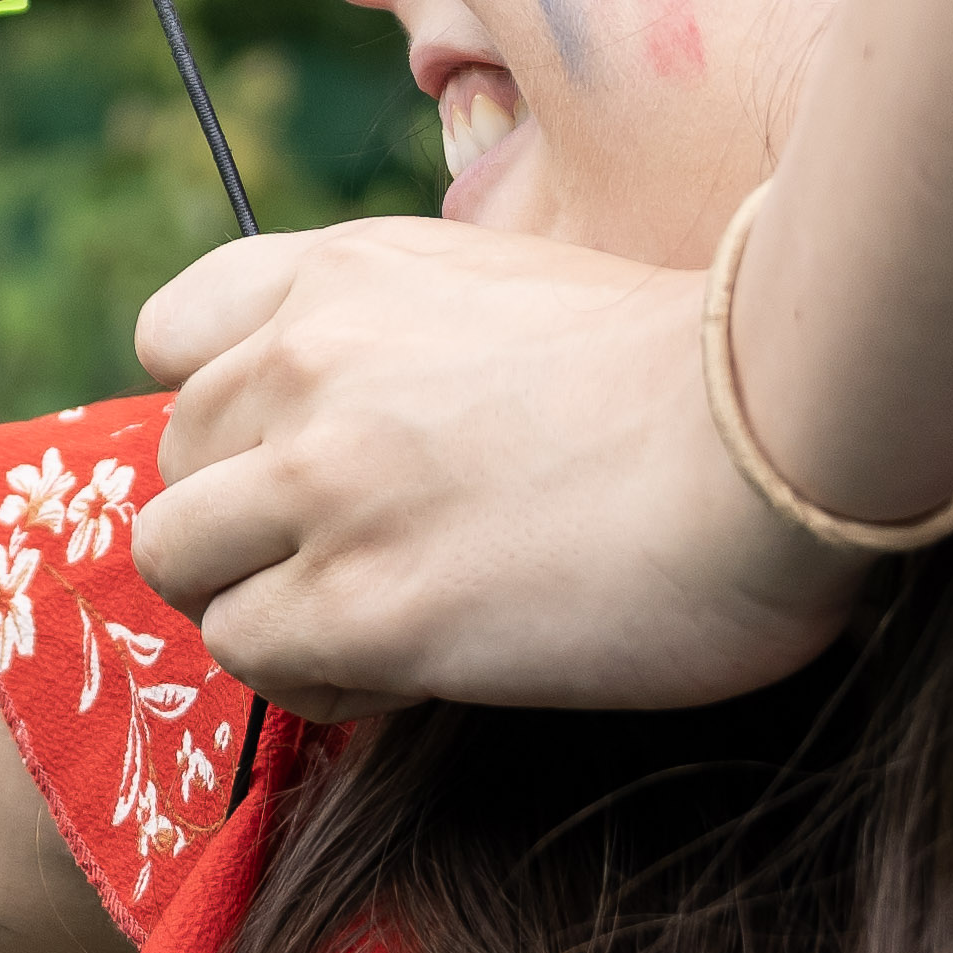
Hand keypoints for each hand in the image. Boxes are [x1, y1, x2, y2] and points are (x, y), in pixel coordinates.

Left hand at [119, 215, 875, 711]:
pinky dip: (311, 677)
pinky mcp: (364, 605)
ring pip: (177, 562)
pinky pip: (253, 655)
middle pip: (171, 463)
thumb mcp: (513, 289)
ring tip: (368, 627)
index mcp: (346, 274)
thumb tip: (380, 425)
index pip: (171, 334)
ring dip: (258, 604)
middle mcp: (306, 363)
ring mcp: (323, 483)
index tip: (286, 460)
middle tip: (350, 566)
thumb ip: (410, 336)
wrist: (781, 429)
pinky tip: (408, 672)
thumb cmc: (692, 376)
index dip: (216, 412)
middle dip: (242, 524)